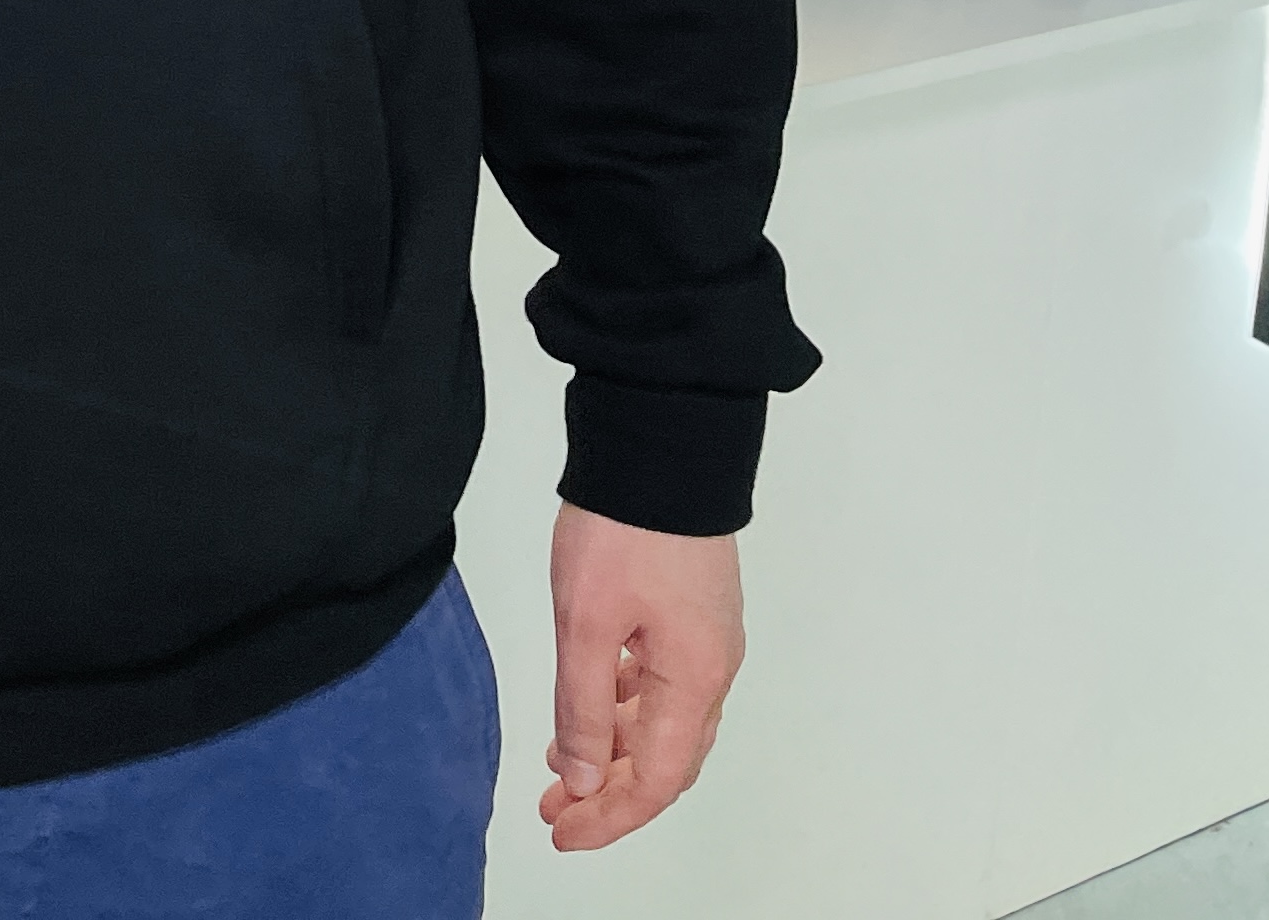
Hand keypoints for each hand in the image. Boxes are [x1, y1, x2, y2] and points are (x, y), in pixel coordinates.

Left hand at [539, 506, 742, 853]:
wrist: (662, 437)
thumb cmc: (626, 528)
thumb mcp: (586, 622)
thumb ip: (581, 706)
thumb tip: (580, 777)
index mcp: (695, 680)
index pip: (655, 780)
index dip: (609, 816)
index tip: (561, 831)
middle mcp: (712, 667)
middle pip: (665, 759)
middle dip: (610, 791)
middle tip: (555, 809)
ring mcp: (705, 636)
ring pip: (662, 721)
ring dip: (613, 748)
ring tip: (560, 763)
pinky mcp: (690, 607)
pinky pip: (660, 682)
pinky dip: (622, 705)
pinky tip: (588, 703)